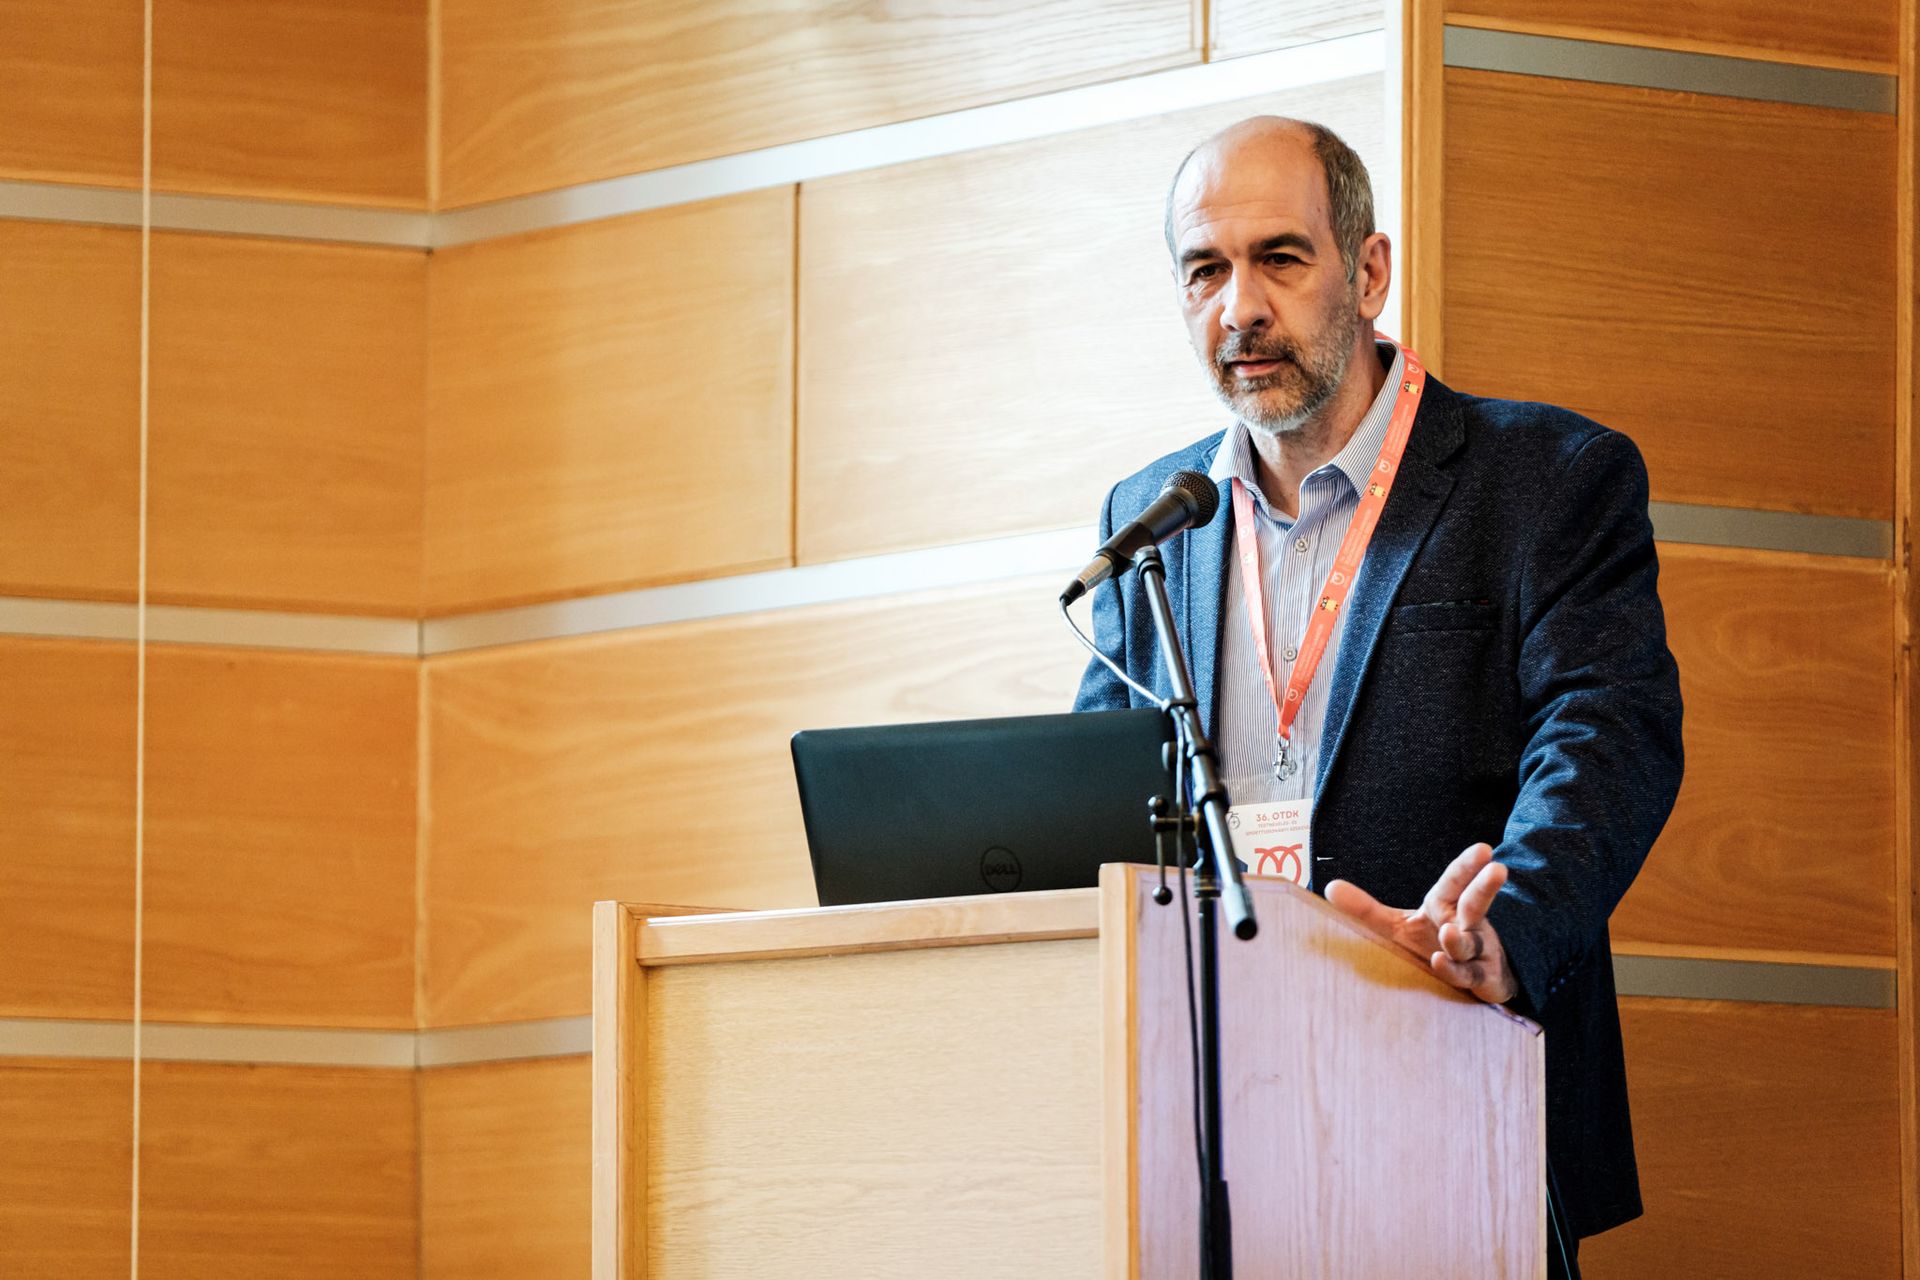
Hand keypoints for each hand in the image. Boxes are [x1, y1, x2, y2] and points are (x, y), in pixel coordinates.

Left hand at [1324, 843, 1516, 1004]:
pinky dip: (1455, 970)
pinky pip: (1467, 974)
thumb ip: (1366, 909)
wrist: (1468, 982)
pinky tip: (1441, 962)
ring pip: (1469, 942)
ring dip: (1460, 939)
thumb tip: (1330, 887)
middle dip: (1485, 887)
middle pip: (1475, 903)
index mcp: (1445, 906)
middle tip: (1498, 869)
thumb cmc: (1430, 945)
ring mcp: (1476, 952)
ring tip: (1448, 933)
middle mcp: (1464, 924)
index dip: (1467, 866)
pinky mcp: (1480, 979)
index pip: (1456, 882)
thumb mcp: (1396, 927)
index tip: (1484, 849)